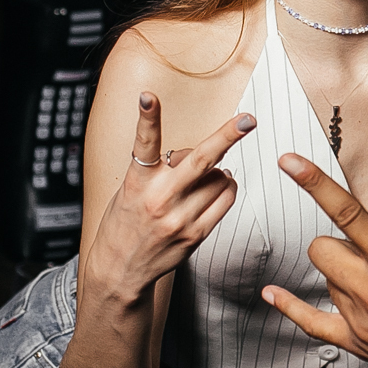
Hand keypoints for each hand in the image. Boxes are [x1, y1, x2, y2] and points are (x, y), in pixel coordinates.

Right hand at [86, 93, 252, 299]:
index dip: (147, 118)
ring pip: (219, 179)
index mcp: (137, 183)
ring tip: (207, 175)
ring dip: (220, 171)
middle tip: (248, 119)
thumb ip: (159, 170)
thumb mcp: (129, 190)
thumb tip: (196, 153)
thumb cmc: (124, 223)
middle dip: (228, 135)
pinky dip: (227, 188)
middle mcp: (159, 199)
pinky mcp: (195, 235)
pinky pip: (225, 201)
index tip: (149, 96)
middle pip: (201, 160)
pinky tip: (217, 187)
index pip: (143, 144)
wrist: (119, 270)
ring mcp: (180, 218)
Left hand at [261, 153, 367, 367]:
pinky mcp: (360, 347)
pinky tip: (272, 294)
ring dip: (344, 276)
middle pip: (322, 250)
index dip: (316, 184)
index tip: (291, 161)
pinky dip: (291, 308)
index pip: (349, 215)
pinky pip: (312, 325)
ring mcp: (362, 323)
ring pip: (327, 282)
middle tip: (365, 254)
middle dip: (338, 244)